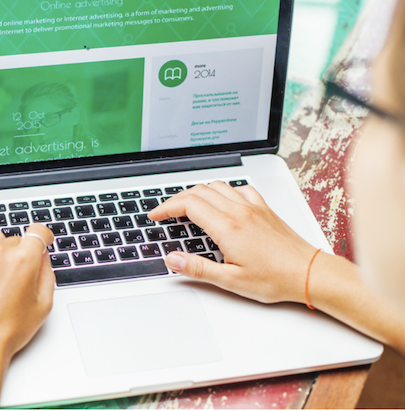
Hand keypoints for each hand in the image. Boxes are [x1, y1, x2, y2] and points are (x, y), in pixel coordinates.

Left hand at [0, 224, 55, 407]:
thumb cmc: (9, 330)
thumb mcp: (43, 304)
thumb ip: (47, 274)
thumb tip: (43, 257)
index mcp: (24, 261)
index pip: (38, 231)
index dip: (44, 236)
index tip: (43, 240)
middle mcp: (0, 253)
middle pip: (17, 239)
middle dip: (20, 253)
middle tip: (17, 276)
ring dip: (0, 249)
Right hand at [148, 182, 317, 303]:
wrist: (309, 273)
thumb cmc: (276, 278)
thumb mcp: (230, 281)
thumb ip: (197, 268)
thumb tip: (173, 259)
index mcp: (228, 227)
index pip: (188, 204)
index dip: (166, 207)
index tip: (156, 215)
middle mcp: (239, 211)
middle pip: (198, 191)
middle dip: (177, 199)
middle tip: (166, 212)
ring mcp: (253, 207)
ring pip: (217, 186)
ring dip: (198, 192)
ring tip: (188, 206)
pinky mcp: (264, 208)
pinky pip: (239, 189)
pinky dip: (224, 191)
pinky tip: (223, 202)